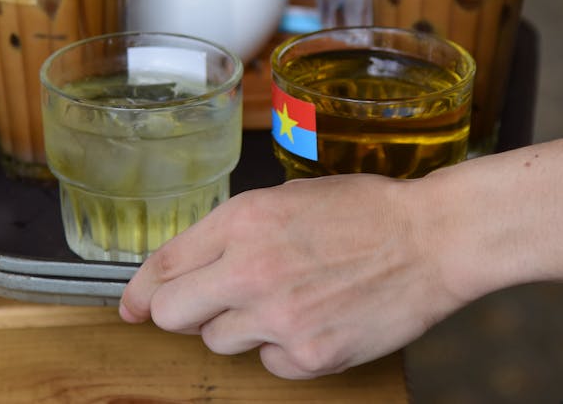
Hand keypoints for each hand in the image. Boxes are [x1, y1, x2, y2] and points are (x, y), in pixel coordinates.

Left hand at [119, 173, 461, 378]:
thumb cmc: (364, 211)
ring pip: (218, 342)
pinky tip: (314, 320)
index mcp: (244, 220)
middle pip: (171, 314)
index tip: (131, 305)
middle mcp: (250, 269)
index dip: (139, 290)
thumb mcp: (288, 198)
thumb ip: (234, 230)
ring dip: (238, 328)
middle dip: (178, 313)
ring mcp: (278, 318)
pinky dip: (282, 349)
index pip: (165, 265)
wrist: (431, 240)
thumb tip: (190, 266)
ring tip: (284, 302)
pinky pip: (267, 364)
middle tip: (203, 308)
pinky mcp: (308, 357)